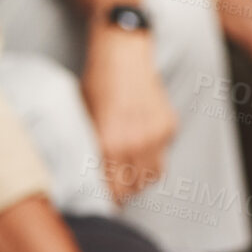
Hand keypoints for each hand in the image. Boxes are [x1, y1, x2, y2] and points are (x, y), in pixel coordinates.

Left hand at [81, 28, 177, 205]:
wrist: (122, 51)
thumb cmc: (96, 82)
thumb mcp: (82, 116)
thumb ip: (88, 148)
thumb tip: (85, 175)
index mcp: (107, 142)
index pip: (110, 190)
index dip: (103, 199)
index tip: (98, 200)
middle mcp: (134, 143)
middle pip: (131, 189)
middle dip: (120, 192)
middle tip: (110, 188)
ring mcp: (155, 136)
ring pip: (150, 177)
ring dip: (138, 180)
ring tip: (124, 172)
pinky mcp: (169, 127)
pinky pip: (161, 157)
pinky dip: (150, 159)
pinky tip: (138, 147)